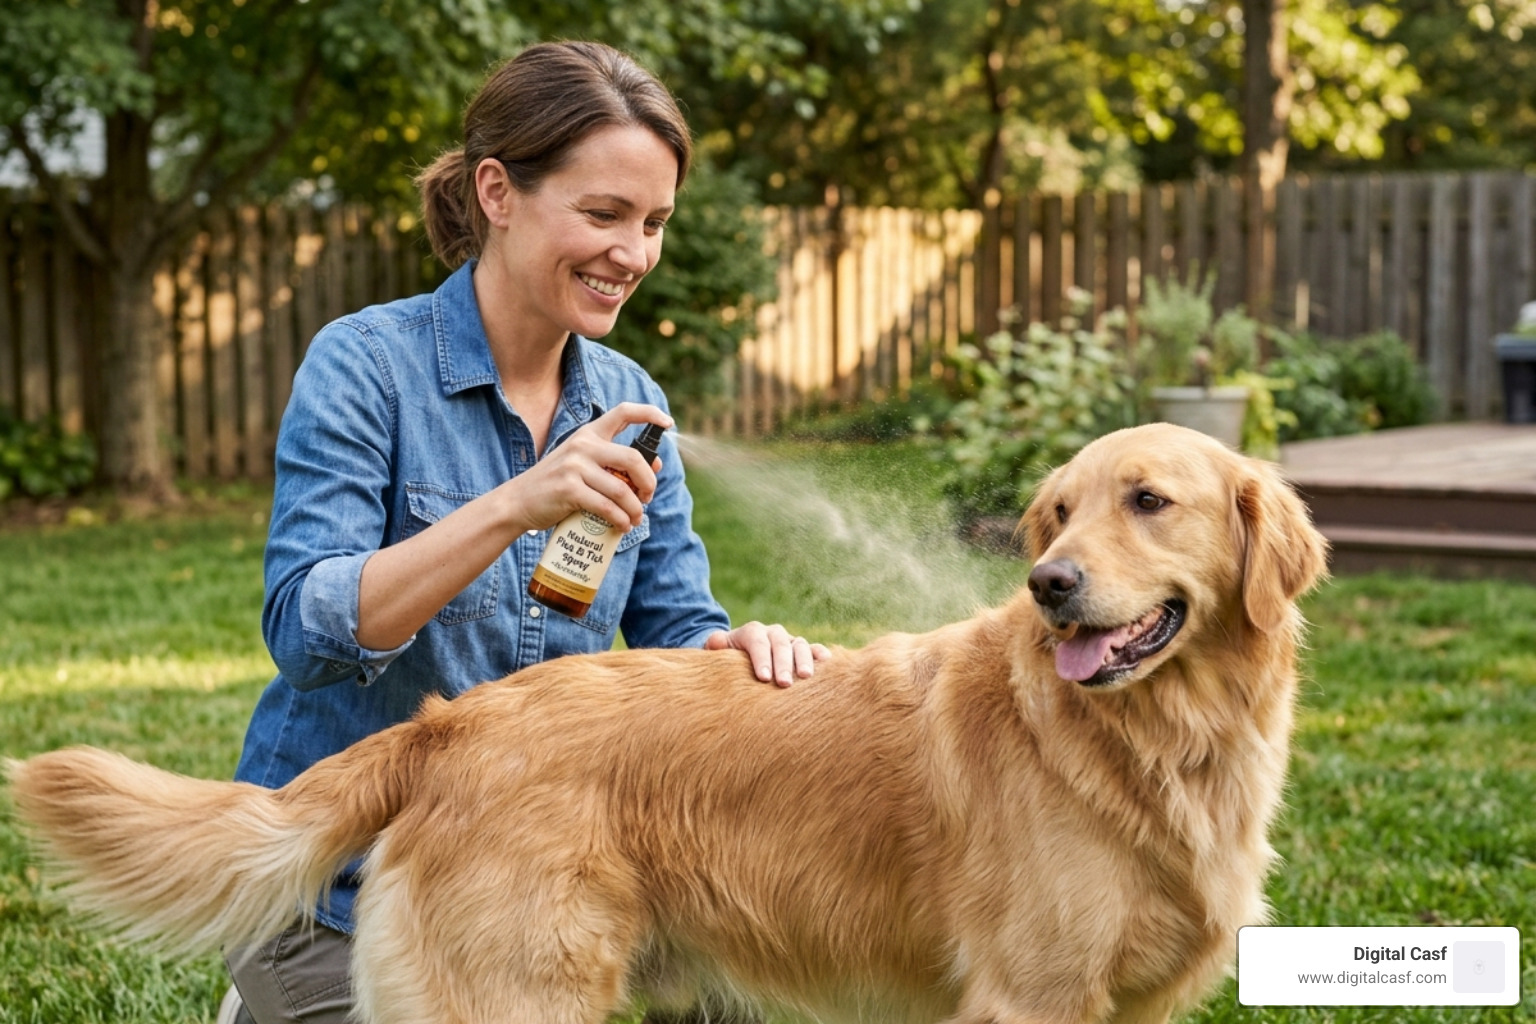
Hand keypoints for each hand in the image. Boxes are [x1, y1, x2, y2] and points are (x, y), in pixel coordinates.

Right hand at [501, 403, 670, 532]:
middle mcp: (583, 445)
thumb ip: (612, 462)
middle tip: (647, 497)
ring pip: (622, 489)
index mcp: (589, 434)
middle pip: (633, 458)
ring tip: (635, 518)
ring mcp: (575, 466)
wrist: (518, 501)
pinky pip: (607, 507)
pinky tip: (622, 525)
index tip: (668, 422)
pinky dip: (620, 520)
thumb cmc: (556, 484)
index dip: (650, 413)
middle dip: (649, 482)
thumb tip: (657, 465)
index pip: (624, 412)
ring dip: (635, 508)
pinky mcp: (569, 489)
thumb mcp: (582, 464)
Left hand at [705, 622, 830, 686]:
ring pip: (799, 645)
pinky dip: (822, 655)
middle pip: (779, 643)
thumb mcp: (716, 653)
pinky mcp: (802, 652)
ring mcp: (789, 642)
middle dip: (783, 663)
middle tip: (784, 683)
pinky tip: (828, 665)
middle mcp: (772, 634)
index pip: (757, 641)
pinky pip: (814, 650)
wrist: (740, 656)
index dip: (761, 658)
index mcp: (751, 632)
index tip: (764, 678)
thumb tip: (715, 641)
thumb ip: (715, 645)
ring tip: (806, 677)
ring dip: (804, 660)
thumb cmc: (726, 660)